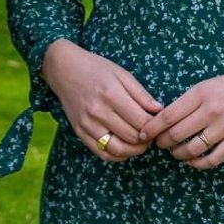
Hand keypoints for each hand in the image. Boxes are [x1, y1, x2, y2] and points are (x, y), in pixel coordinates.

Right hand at [41, 39, 160, 161]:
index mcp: (111, 93)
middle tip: (151, 133)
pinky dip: (117, 155)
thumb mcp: (121, 73)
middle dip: (147, 138)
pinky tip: (125, 147)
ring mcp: (87, 123)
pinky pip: (102, 153)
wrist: (64, 69)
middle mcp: (98, 111)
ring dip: (134, 150)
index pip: (141, 121)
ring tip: (140, 143)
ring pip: (118, 149)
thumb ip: (141, 93)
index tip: (158, 124)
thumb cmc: (95, 68)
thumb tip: (159, 110)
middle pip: (131, 136)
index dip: (154, 127)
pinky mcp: (79, 132)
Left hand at [138, 54, 223, 169]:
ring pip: (192, 149)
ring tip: (174, 152)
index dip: (152, 128)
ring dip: (178, 154)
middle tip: (157, 144)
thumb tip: (165, 118)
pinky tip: (192, 161)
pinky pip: (212, 159)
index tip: (143, 133)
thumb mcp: (210, 84)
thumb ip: (190, 100)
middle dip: (162, 143)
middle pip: (176, 134)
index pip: (168, 115)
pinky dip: (198, 164)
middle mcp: (211, 110)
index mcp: (201, 92)